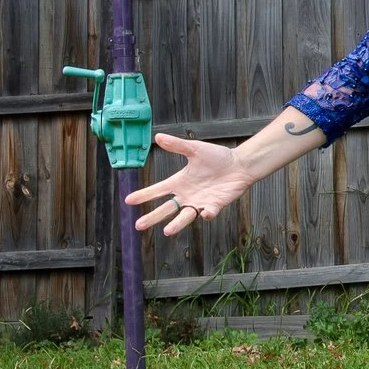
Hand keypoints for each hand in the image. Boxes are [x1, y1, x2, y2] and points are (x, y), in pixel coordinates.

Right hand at [124, 133, 254, 235]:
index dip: (144, 195)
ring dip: (176, 224)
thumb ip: (177, 145)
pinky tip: (204, 213)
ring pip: (185, 216)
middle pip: (167, 209)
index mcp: (180, 182)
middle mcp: (187, 195)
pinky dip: (207, 214)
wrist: (240, 164)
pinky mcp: (215, 205)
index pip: (158, 190)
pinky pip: (209, 212)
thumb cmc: (218, 157)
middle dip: (153, 217)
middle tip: (138, 226)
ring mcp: (200, 202)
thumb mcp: (195, 149)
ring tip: (166, 231)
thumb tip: (158, 137)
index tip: (128, 200)